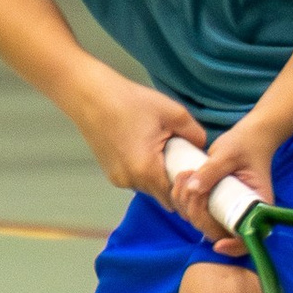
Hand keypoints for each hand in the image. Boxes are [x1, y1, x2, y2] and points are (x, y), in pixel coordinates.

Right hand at [69, 70, 203, 200]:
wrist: (89, 95)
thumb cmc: (130, 101)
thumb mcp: (172, 112)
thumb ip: (195, 134)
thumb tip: (203, 148)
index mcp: (146, 170)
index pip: (177, 197)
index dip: (189, 188)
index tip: (197, 173)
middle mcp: (130, 181)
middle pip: (163, 195)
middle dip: (175, 183)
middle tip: (183, 159)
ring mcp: (117, 179)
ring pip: (149, 187)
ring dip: (159, 175)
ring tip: (162, 149)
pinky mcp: (110, 172)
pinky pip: (136, 179)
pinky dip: (144, 170)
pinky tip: (145, 147)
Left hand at [173, 117, 278, 254]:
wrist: (247, 138)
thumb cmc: (244, 145)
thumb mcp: (228, 154)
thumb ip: (211, 171)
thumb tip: (192, 189)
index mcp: (256, 207)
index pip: (248, 238)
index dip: (233, 247)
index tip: (218, 245)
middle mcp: (242, 214)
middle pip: (216, 232)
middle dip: (197, 213)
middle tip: (190, 182)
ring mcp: (226, 211)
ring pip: (201, 223)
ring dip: (185, 204)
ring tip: (186, 174)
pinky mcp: (213, 205)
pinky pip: (194, 212)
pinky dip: (182, 199)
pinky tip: (182, 177)